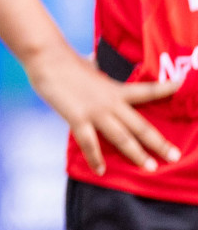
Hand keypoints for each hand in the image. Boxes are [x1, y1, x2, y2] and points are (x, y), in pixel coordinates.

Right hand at [26, 48, 180, 173]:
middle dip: (158, 143)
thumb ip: (94, 68)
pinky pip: (89, 143)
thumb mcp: (87, 65)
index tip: (182, 84)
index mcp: (115, 89)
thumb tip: (92, 59)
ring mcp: (95, 111)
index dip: (166, 88)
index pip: (147, 90)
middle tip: (173, 157)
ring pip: (122, 137)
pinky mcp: (77, 118)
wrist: (47, 58)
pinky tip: (100, 170)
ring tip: (148, 167)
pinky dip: (95, 159)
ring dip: (136, 153)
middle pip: (140, 126)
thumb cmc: (64, 60)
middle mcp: (111, 102)